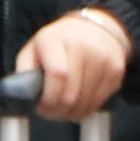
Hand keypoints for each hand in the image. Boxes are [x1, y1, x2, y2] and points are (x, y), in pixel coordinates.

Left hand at [12, 8, 134, 119]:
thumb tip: (23, 96)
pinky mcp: (116, 69)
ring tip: (64, 106)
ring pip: (86, 102)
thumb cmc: (59, 42)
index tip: (42, 107)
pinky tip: (80, 100)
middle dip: (58, 111)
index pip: (58, 75)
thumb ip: (25, 71)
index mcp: (55, 40)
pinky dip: (88, 108)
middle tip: (51, 111)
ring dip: (73, 112)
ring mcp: (102, 57)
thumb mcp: (34, 49)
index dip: (49, 99)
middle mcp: (82, 46)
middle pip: (71, 94)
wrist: (96, 27)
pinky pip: (100, 101)